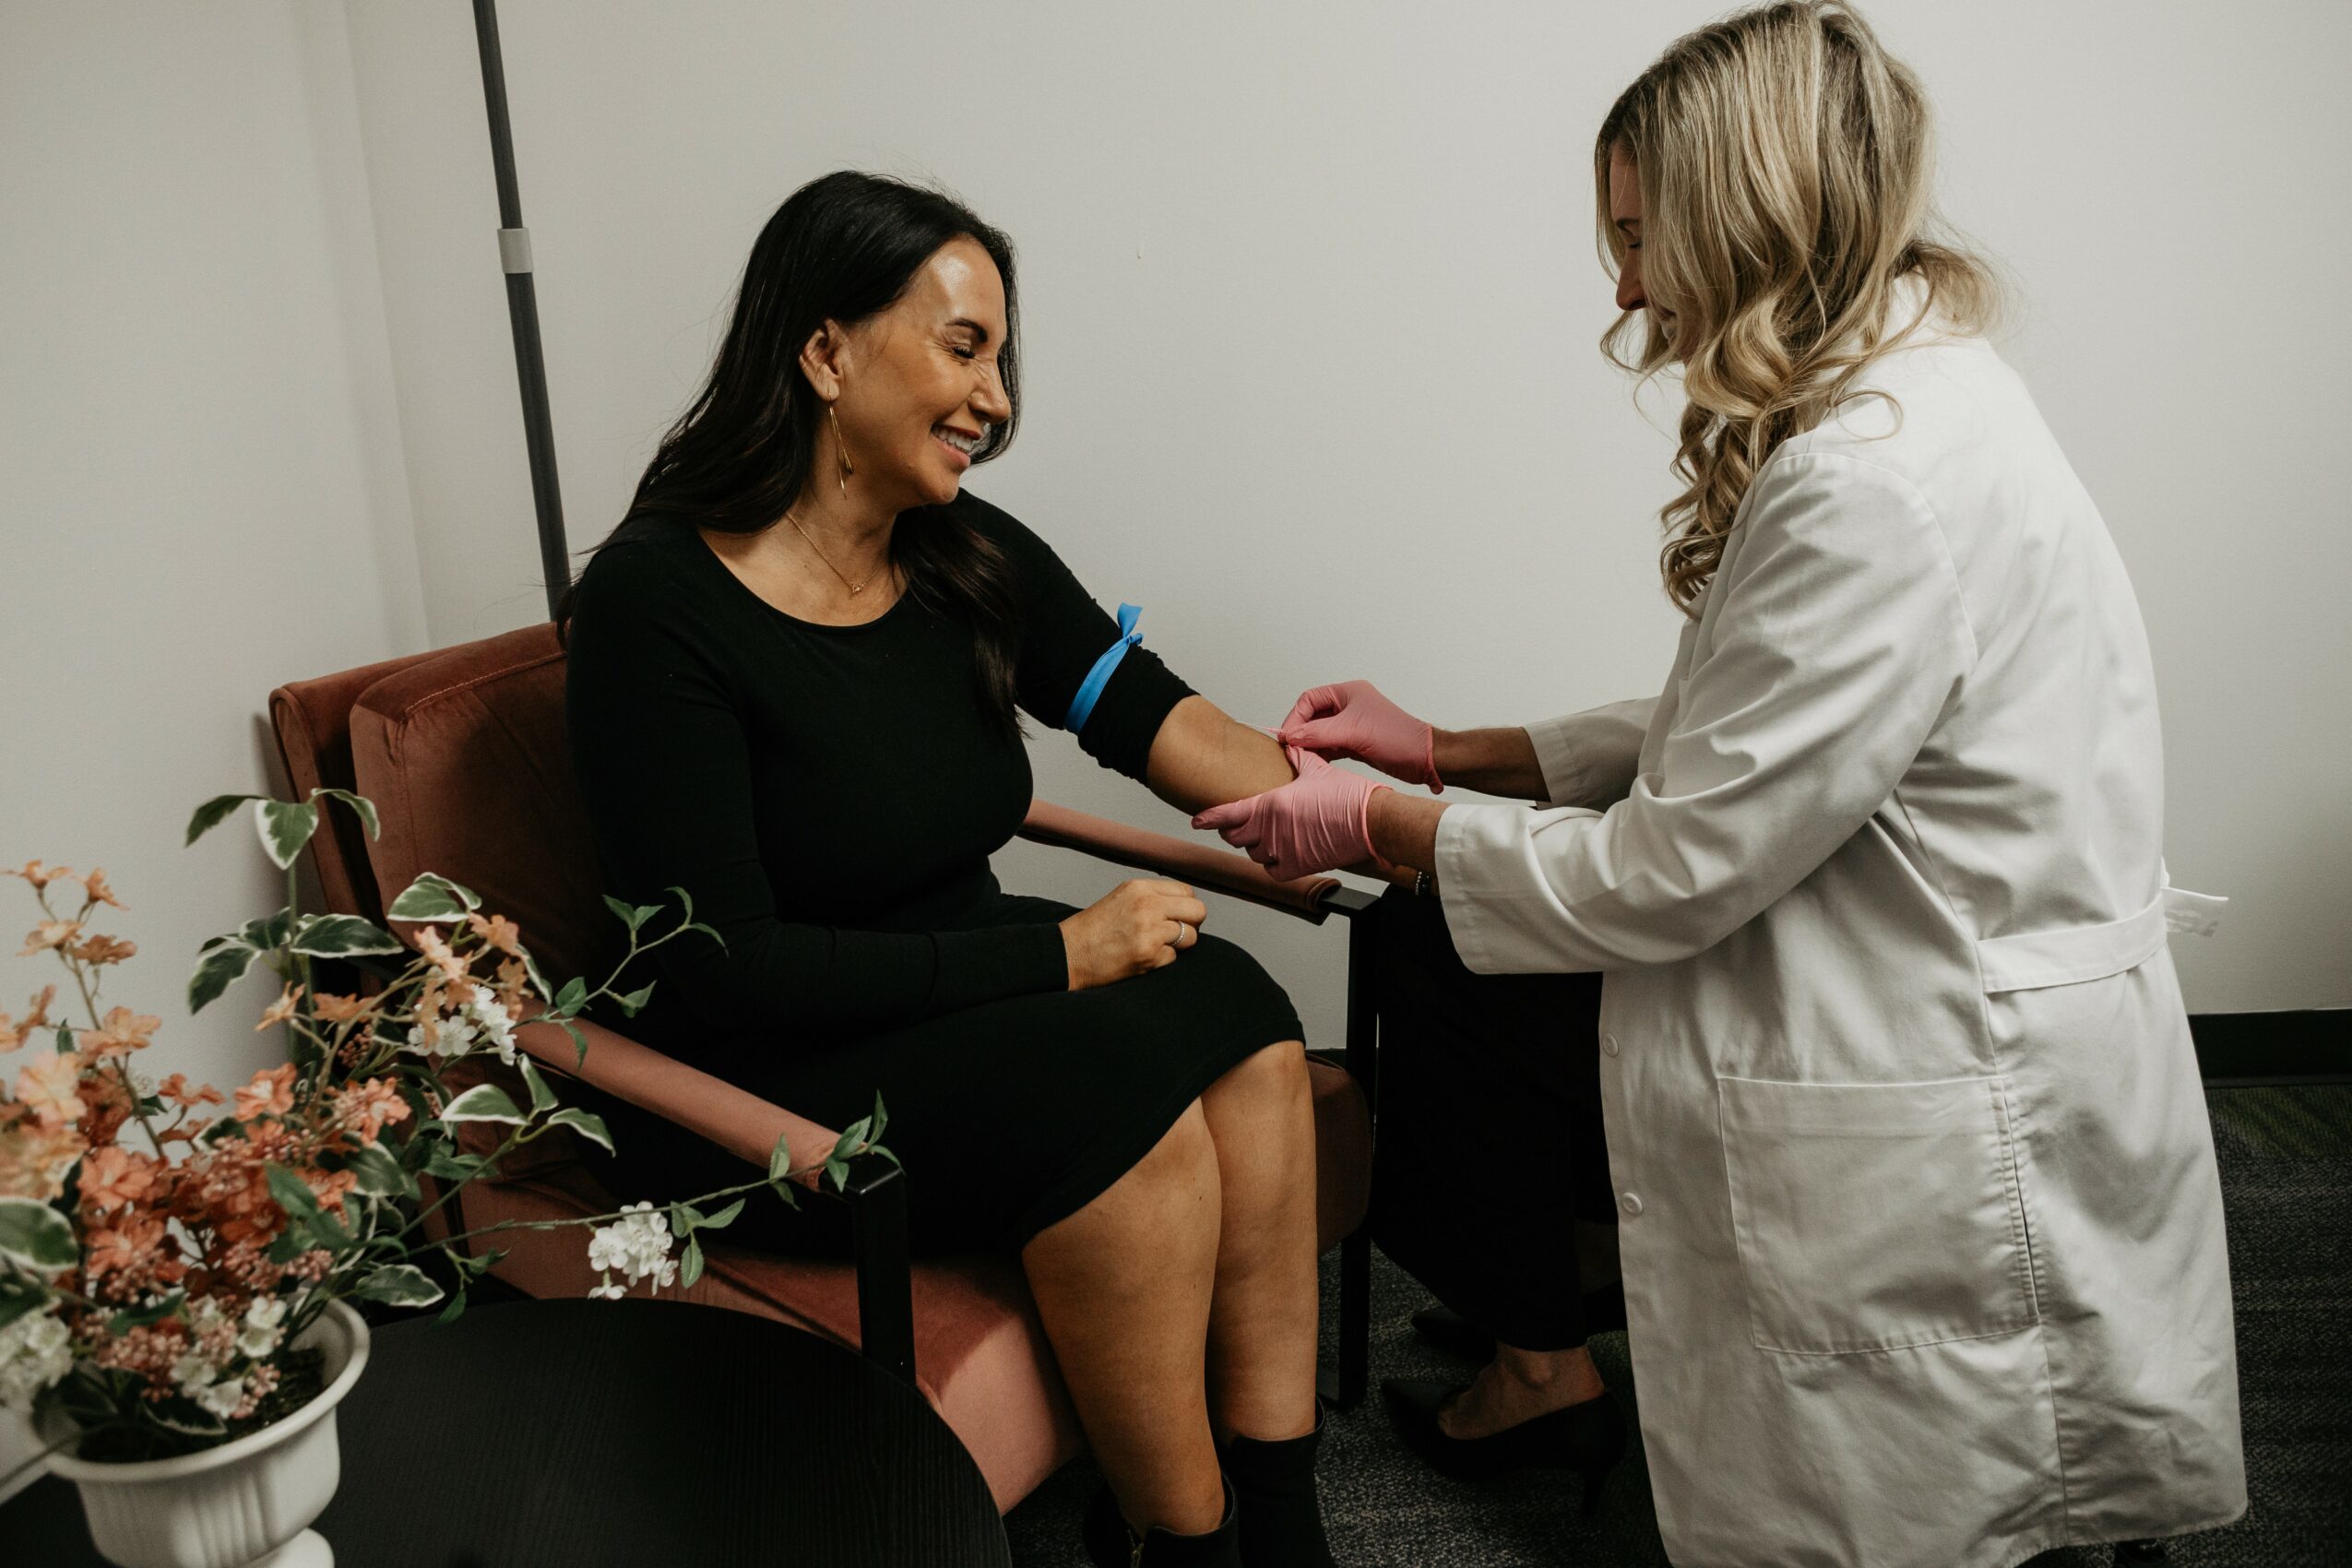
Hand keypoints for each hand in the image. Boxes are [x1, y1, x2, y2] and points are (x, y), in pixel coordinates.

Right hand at [1059, 879, 1208, 989]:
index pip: (1187, 891)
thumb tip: (1186, 906)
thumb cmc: (1093, 929)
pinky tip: (1143, 957)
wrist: (1067, 953)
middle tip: (1177, 932)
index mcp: (1140, 888)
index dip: (1185, 906)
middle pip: (1198, 911)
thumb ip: (1152, 897)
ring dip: (1178, 944)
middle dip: (1192, 924)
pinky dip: (1162, 960)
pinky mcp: (1149, 956)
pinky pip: (1174, 958)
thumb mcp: (1121, 898)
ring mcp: (1149, 931)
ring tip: (1156, 945)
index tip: (1176, 916)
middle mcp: (1148, 905)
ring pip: (1191, 937)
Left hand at [1192, 748, 1389, 880]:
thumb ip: (1298, 757)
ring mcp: (1284, 851)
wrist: (1371, 821)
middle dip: (1234, 831)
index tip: (1197, 821)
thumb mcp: (1318, 769)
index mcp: (1272, 803)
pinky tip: (1280, 856)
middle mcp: (1272, 830)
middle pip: (1236, 837)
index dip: (1209, 818)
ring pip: (1253, 854)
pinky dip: (1272, 866)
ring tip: (1266, 838)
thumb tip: (1290, 744)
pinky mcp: (1299, 867)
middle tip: (1239, 826)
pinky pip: (1272, 872)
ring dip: (1255, 847)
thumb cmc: (1350, 797)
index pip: (1228, 814)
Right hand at [1277, 680, 1442, 790]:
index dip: (1295, 717)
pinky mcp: (1356, 743)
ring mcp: (1352, 725)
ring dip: (1309, 745)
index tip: (1286, 737)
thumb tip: (1290, 736)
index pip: (1310, 699)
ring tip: (1299, 758)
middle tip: (1290, 749)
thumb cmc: (1397, 738)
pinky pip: (1330, 746)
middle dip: (1301, 732)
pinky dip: (1320, 753)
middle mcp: (1349, 706)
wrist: (1424, 758)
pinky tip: (1313, 763)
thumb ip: (1318, 733)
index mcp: (1349, 693)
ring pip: (1320, 733)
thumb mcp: (1352, 732)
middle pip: (1313, 716)